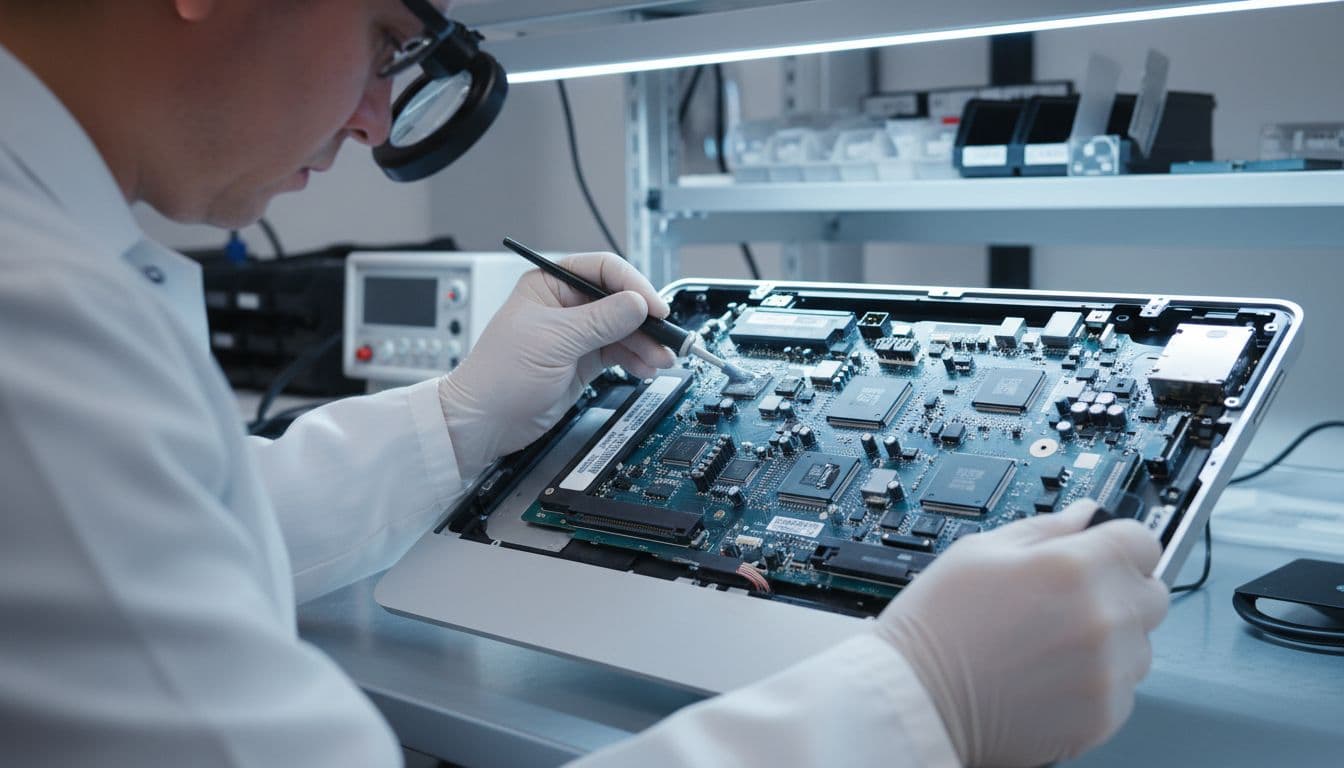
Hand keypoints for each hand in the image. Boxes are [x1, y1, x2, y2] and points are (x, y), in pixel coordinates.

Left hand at [438, 252, 675, 478]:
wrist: (485, 422)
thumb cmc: (498, 375)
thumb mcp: (554, 341)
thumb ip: (600, 321)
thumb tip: (637, 304)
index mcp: (550, 284)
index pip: (603, 270)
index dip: (633, 286)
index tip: (653, 308)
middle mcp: (566, 305)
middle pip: (619, 301)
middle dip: (645, 320)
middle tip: (667, 337)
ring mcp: (576, 334)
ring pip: (624, 329)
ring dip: (645, 343)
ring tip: (660, 359)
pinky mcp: (583, 360)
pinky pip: (620, 352)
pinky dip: (636, 359)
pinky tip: (645, 368)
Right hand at [875, 499, 1168, 767]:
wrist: (918, 700)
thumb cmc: (936, 625)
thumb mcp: (979, 551)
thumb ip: (1045, 530)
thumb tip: (1083, 516)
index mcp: (1075, 566)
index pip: (1143, 541)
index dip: (1118, 544)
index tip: (1100, 555)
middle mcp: (1103, 618)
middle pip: (1152, 594)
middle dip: (1119, 592)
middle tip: (1069, 602)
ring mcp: (1108, 671)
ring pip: (1141, 646)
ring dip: (1111, 641)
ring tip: (1052, 644)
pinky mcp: (1105, 716)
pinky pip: (1124, 689)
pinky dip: (1096, 682)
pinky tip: (1050, 675)